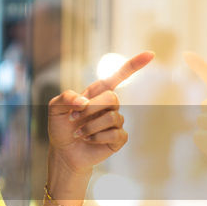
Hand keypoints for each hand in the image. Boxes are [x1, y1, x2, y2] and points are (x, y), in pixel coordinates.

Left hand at [47, 52, 153, 175]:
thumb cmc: (61, 127)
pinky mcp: (119, 138)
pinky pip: (115, 134)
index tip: (151, 54)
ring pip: (112, 117)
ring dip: (90, 126)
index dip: (134, 65)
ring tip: (79, 133)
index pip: (119, 76)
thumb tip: (84, 101)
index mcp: (97, 93)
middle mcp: (109, 105)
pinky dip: (97, 138)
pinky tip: (89, 140)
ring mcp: (116, 121)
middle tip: (73, 119)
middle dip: (91, 109)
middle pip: (112, 98)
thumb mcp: (55, 108)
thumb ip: (66, 98)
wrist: (63, 151)